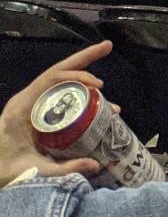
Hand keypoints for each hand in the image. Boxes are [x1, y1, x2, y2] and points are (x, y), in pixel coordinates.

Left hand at [0, 43, 111, 185]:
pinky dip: (72, 89)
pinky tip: (87, 100)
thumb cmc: (5, 169)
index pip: (51, 79)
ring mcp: (27, 102)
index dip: (77, 76)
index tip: (98, 85)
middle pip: (57, 70)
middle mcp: (24, 99)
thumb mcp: (35, 169)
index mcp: (22, 108)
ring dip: (80, 75)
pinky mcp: (30, 109)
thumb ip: (64, 167)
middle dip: (84, 57)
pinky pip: (54, 91)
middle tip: (107, 48)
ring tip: (103, 88)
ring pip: (57, 79)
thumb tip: (96, 164)